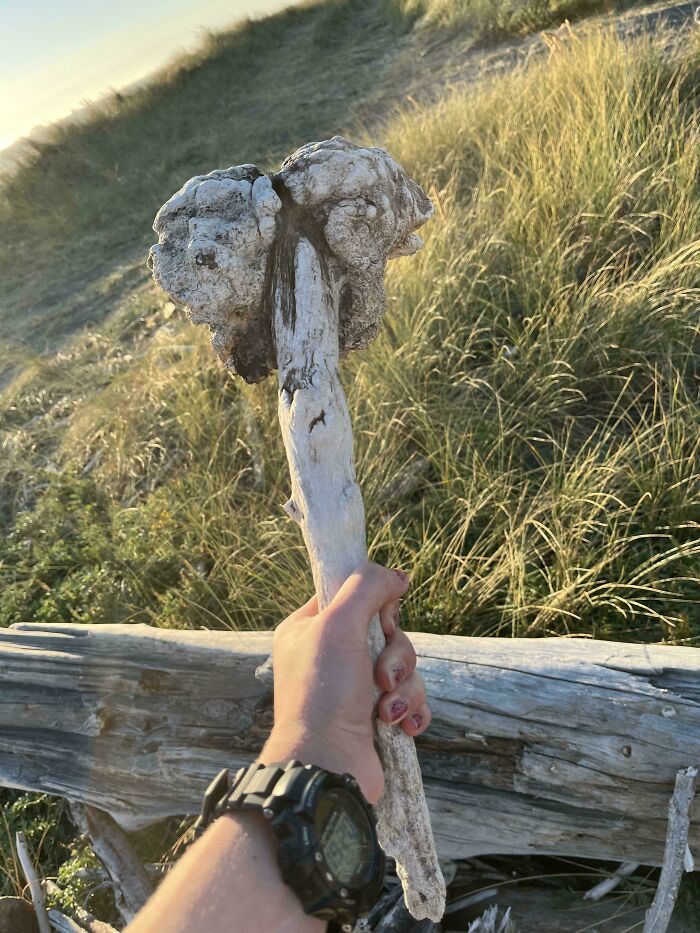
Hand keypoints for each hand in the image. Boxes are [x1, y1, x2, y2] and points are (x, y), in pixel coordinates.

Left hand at [259, 562, 430, 803]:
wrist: (327, 768)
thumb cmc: (323, 694)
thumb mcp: (337, 624)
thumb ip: (366, 587)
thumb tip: (398, 575)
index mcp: (309, 630)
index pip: (352, 596)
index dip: (376, 605)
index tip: (382, 619)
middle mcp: (331, 657)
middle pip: (387, 632)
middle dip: (395, 655)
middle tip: (380, 676)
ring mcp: (353, 689)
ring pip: (403, 666)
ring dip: (404, 687)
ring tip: (387, 710)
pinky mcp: (376, 718)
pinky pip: (411, 698)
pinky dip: (411, 709)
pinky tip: (402, 725)